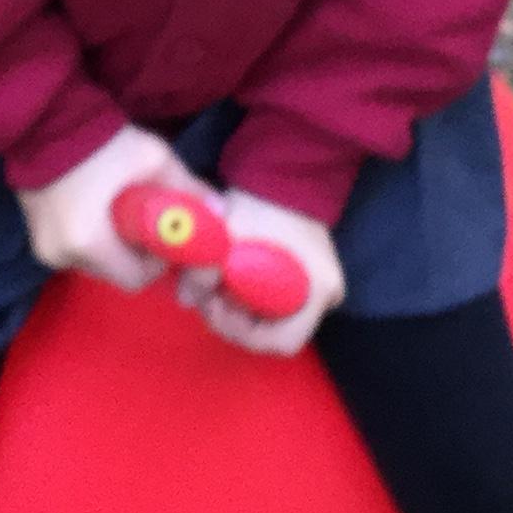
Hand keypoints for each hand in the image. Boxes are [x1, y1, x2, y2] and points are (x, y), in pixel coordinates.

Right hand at [19, 124, 208, 295]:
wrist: (46, 119)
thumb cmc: (102, 142)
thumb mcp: (152, 159)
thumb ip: (187, 187)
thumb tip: (220, 209)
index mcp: (89, 244)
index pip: (135, 279)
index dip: (156, 262)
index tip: (163, 235)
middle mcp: (62, 255)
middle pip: (114, 272)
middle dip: (136, 254)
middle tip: (147, 222)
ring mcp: (44, 248)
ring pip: (95, 263)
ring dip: (114, 247)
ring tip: (121, 211)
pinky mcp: (35, 236)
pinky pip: (75, 249)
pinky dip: (93, 238)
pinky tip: (100, 208)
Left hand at [177, 185, 344, 359]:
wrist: (285, 171)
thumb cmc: (261, 204)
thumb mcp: (227, 238)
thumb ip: (203, 273)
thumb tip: (185, 301)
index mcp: (318, 291)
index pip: (282, 341)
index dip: (243, 333)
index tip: (216, 307)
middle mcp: (328, 295)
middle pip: (276, 331)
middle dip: (237, 320)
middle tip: (210, 297)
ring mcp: (321, 286)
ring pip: (275, 317)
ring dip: (242, 308)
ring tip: (217, 285)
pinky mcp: (311, 275)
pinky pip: (280, 300)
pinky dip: (252, 296)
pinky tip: (232, 278)